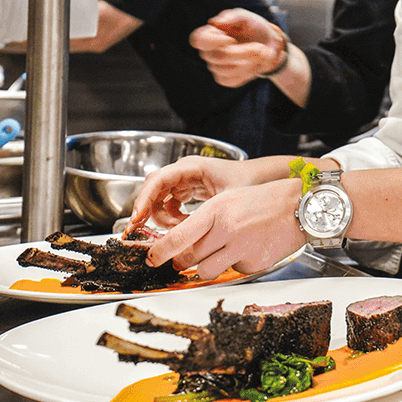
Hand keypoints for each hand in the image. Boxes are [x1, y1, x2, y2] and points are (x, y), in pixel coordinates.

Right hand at [126, 154, 276, 232]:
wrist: (265, 178)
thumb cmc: (249, 182)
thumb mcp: (226, 199)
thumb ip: (206, 214)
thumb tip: (186, 234)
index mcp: (191, 167)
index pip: (157, 181)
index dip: (143, 200)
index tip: (136, 219)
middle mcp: (184, 171)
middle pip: (153, 190)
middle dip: (145, 211)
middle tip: (141, 232)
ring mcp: (185, 180)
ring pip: (160, 200)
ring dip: (163, 217)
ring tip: (179, 229)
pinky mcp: (188, 190)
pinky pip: (170, 205)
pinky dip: (173, 218)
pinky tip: (186, 225)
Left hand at [142, 176, 304, 279]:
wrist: (302, 206)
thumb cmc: (266, 201)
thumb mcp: (229, 201)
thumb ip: (205, 221)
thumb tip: (182, 245)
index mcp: (217, 210)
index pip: (177, 237)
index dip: (159, 252)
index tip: (151, 258)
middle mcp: (227, 230)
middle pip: (188, 258)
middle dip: (181, 262)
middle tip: (183, 259)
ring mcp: (241, 248)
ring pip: (205, 271)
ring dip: (204, 268)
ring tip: (216, 256)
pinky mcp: (254, 263)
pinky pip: (233, 271)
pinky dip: (234, 265)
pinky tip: (246, 250)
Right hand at [191, 8, 282, 87]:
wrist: (269, 44)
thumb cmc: (253, 28)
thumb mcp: (246, 18)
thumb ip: (231, 17)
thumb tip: (214, 22)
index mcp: (209, 34)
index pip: (198, 40)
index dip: (213, 42)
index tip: (231, 39)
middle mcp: (208, 51)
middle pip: (217, 57)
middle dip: (243, 52)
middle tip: (259, 47)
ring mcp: (215, 66)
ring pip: (226, 70)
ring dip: (249, 62)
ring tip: (261, 53)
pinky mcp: (225, 79)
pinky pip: (232, 81)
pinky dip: (248, 73)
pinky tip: (255, 64)